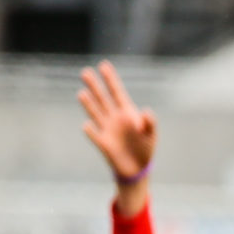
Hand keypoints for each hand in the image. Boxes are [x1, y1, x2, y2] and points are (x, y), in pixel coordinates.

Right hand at [78, 60, 157, 208]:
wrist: (137, 168)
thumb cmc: (146, 148)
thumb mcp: (151, 135)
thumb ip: (150, 123)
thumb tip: (146, 111)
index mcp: (127, 112)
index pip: (117, 92)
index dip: (111, 79)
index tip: (104, 65)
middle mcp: (114, 118)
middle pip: (103, 98)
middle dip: (95, 86)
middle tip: (86, 71)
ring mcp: (107, 129)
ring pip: (95, 112)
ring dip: (89, 104)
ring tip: (82, 93)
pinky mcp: (102, 143)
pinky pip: (94, 134)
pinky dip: (90, 130)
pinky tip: (87, 125)